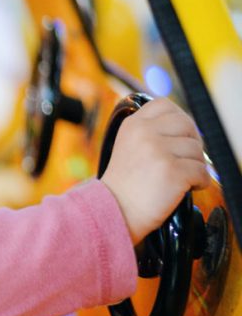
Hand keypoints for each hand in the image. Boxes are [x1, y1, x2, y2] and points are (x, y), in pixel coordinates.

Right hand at [100, 98, 211, 244]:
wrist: (114, 210)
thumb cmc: (124, 183)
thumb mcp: (128, 146)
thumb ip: (150, 132)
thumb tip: (185, 127)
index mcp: (133, 125)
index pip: (164, 105)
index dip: (177, 119)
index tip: (178, 135)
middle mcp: (145, 133)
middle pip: (187, 124)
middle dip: (191, 142)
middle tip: (184, 159)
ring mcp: (158, 151)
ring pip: (197, 150)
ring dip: (194, 166)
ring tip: (179, 177)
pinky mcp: (172, 172)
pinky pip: (201, 172)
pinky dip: (199, 182)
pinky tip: (185, 188)